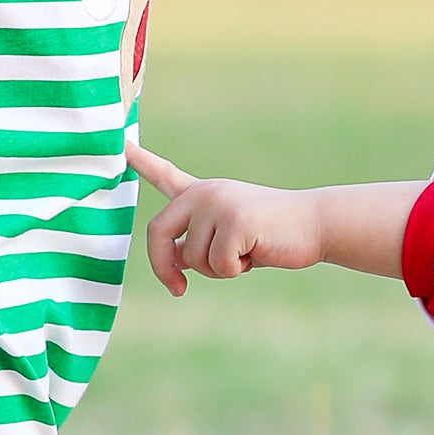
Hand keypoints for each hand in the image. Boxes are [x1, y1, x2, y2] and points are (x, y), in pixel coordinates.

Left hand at [131, 145, 326, 293]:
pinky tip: (257, 254)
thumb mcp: (227, 237)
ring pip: (192, 259)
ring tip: (247, 253)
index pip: (163, 175)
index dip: (139, 161)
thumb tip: (172, 262)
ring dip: (218, 270)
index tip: (118, 144)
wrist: (315, 224)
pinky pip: (218, 265)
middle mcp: (205, 193)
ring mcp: (218, 204)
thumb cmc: (272, 235)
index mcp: (202, 193)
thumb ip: (196, 243)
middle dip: (164, 268)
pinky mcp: (235, 221)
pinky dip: (236, 271)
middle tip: (178, 289)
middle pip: (158, 233)